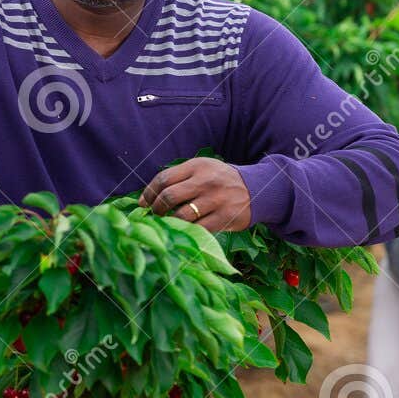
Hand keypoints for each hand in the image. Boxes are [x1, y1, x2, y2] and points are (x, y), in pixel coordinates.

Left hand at [138, 157, 252, 230]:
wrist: (255, 189)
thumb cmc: (219, 181)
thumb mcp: (202, 170)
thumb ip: (178, 179)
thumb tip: (146, 199)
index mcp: (197, 166)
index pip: (164, 178)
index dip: (149, 193)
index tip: (143, 203)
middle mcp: (206, 181)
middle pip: (169, 196)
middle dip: (157, 209)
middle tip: (156, 215)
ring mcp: (216, 199)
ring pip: (181, 215)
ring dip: (169, 222)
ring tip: (168, 223)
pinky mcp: (224, 217)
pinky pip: (197, 228)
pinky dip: (186, 231)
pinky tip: (183, 231)